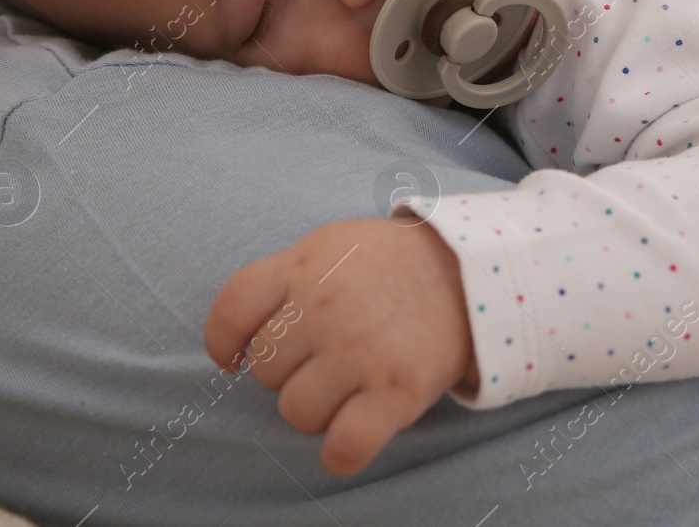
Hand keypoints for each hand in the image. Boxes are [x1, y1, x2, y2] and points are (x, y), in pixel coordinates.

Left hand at [203, 216, 475, 475]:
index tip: (237, 357)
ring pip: (297, 413)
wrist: (473, 270)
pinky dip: (341, 452)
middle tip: (328, 357)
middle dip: (291, 371)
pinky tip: (353, 434)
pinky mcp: (397, 390)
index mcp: (305, 266)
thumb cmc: (392, 264)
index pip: (232, 311)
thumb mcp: (333, 245)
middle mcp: (327, 306)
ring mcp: (361, 350)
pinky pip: (342, 447)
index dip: (225, 343)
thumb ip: (284, 280)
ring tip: (350, 386)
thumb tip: (237, 343)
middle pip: (266, 372)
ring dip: (318, 410)